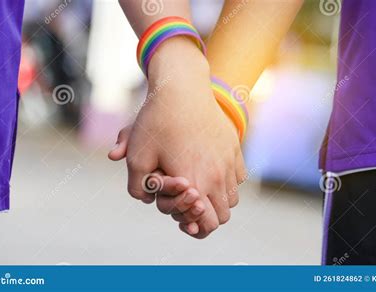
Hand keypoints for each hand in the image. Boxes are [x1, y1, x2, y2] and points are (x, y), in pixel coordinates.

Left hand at [109, 37, 246, 237]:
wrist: (182, 89)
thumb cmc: (157, 123)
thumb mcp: (136, 156)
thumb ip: (137, 187)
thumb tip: (146, 198)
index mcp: (195, 183)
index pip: (206, 224)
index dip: (194, 227)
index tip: (182, 219)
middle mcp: (218, 177)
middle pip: (222, 216)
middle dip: (206, 217)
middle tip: (188, 205)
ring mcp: (230, 163)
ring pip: (232, 199)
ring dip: (217, 200)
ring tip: (199, 188)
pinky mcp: (236, 149)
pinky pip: (238, 177)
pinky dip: (227, 182)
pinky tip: (210, 170)